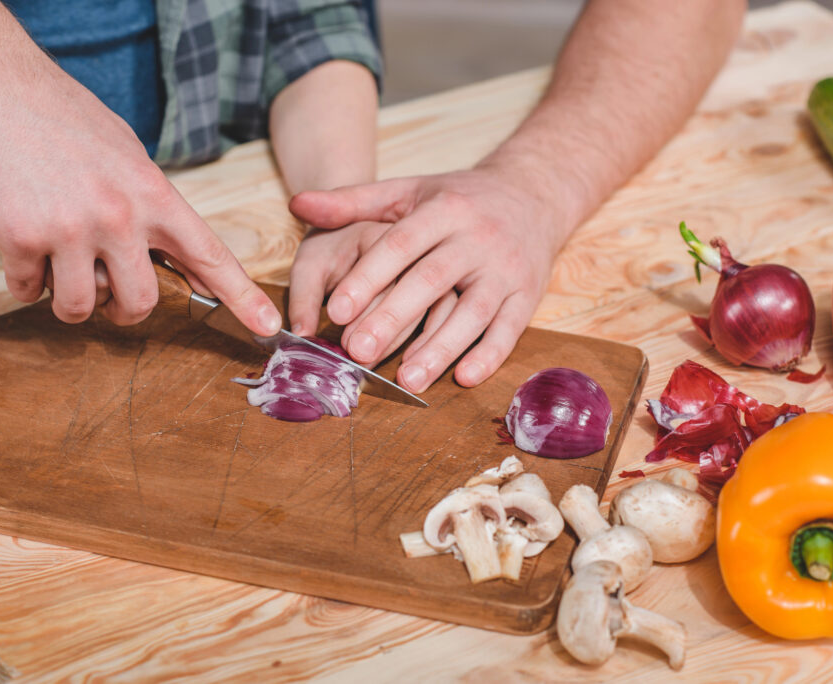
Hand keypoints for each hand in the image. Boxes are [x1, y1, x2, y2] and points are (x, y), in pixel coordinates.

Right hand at [0, 59, 278, 334]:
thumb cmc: (64, 117)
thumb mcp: (127, 155)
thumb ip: (155, 207)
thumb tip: (183, 256)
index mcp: (154, 194)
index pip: (210, 255)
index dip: (242, 296)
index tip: (267, 328)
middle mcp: (120, 217)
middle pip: (141, 302)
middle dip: (124, 310)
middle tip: (108, 293)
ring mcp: (70, 229)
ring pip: (80, 307)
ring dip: (68, 300)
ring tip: (58, 265)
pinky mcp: (19, 237)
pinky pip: (28, 290)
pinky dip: (23, 279)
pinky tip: (20, 244)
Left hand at [288, 165, 570, 392]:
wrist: (535, 194)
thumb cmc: (458, 199)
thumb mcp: (409, 191)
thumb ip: (353, 201)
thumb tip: (297, 204)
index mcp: (444, 209)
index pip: (401, 243)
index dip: (368, 277)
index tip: (335, 309)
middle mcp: (478, 238)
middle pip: (432, 281)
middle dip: (394, 317)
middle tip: (358, 351)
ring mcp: (506, 268)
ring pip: (474, 311)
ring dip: (440, 347)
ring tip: (407, 379)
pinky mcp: (528, 295)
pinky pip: (510, 328)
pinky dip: (489, 355)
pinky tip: (464, 378)